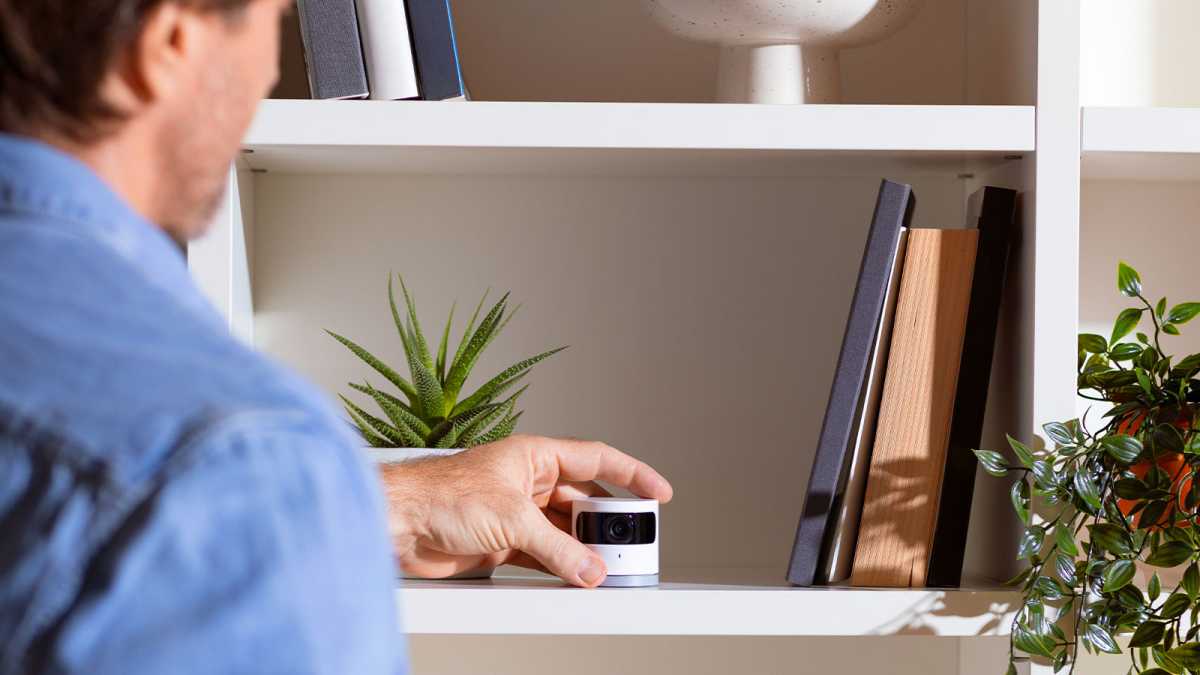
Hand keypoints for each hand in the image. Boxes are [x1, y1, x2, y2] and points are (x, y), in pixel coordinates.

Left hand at [378, 434, 672, 586]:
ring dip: (585, 551)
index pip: (596, 459)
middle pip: (584, 501)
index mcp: (534, 456)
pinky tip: (576, 578)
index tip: (659, 492)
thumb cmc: (440, 494)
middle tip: (632, 545)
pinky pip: (545, 555)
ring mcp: (516, 512)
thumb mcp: (511, 519)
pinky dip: (562, 567)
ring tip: (606, 568)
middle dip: (609, 523)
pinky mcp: (501, 541)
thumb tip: (591, 569)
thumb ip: (557, 548)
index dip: (632, 474)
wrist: (396, 523)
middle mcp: (528, 481)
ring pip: (565, 532)